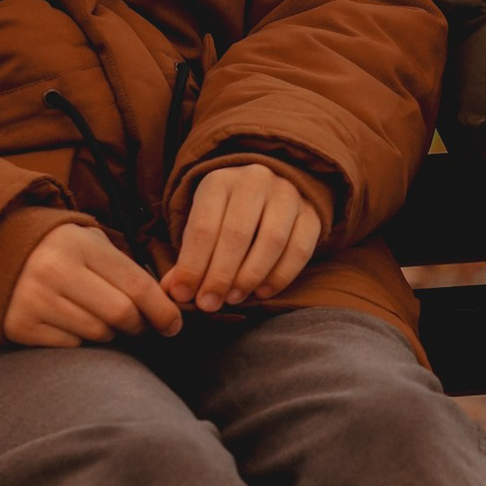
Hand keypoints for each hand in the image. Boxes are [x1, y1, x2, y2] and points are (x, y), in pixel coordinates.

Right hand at [1, 219, 183, 346]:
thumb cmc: (57, 248)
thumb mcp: (89, 242)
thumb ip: (125, 268)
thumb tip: (166, 304)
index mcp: (79, 244)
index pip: (136, 285)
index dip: (163, 309)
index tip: (174, 325)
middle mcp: (55, 270)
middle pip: (122, 314)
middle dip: (139, 324)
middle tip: (140, 324)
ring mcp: (35, 300)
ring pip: (98, 333)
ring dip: (109, 332)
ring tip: (98, 316)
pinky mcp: (20, 326)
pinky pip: (71, 346)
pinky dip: (80, 340)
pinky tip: (70, 322)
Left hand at [161, 161, 324, 313]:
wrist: (268, 189)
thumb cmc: (226, 214)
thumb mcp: (202, 224)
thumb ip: (188, 258)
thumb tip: (174, 290)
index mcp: (220, 181)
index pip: (203, 226)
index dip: (193, 265)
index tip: (184, 294)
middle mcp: (255, 181)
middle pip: (237, 233)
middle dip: (220, 275)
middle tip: (209, 304)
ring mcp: (287, 194)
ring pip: (271, 241)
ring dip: (250, 277)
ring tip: (233, 298)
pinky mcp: (312, 212)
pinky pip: (299, 249)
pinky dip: (281, 276)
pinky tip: (261, 292)